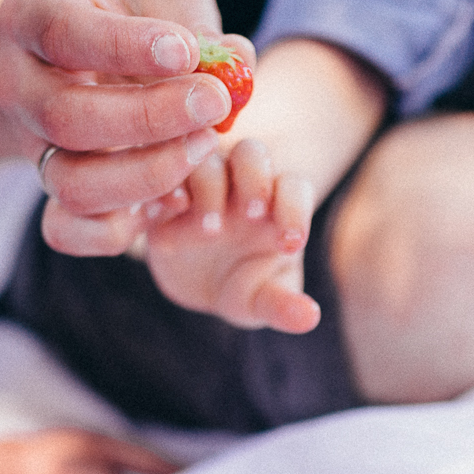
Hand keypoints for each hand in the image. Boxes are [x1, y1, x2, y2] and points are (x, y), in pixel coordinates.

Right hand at [0, 0, 251, 257]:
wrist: (82, 58)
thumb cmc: (133, 18)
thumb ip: (198, 24)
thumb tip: (237, 61)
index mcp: (33, 16)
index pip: (65, 33)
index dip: (127, 46)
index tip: (187, 52)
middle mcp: (18, 85)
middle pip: (66, 117)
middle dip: (149, 117)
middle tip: (214, 102)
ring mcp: (32, 146)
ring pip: (71, 183)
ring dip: (148, 174)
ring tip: (207, 145)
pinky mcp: (54, 192)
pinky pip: (67, 231)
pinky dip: (121, 229)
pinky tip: (175, 198)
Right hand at [141, 139, 321, 332]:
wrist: (194, 288)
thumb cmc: (241, 287)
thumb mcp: (260, 301)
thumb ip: (283, 305)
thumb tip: (310, 319)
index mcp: (276, 204)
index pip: (294, 187)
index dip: (295, 210)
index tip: (289, 245)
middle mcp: (241, 184)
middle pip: (253, 154)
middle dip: (255, 180)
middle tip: (251, 216)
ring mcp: (201, 183)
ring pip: (208, 159)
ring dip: (210, 187)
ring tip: (209, 231)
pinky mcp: (165, 194)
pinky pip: (163, 175)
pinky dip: (166, 190)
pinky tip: (165, 215)